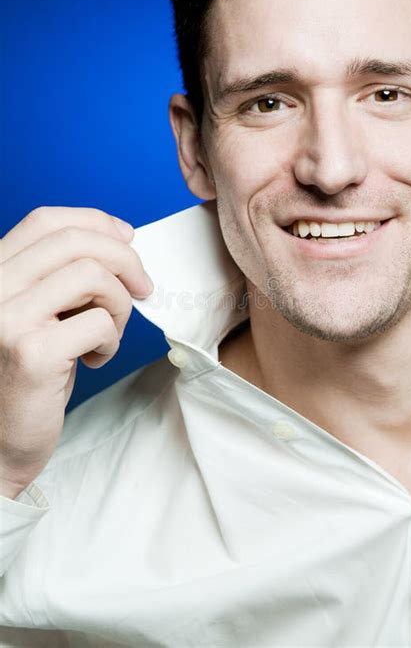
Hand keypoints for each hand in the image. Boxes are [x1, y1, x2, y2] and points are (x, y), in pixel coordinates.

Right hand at [0, 207, 152, 497]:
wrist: (0, 442)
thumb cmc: (27, 377)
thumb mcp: (37, 313)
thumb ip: (59, 277)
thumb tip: (119, 240)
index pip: (46, 220)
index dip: (95, 221)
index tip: (128, 238)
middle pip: (74, 242)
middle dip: (124, 259)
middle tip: (144, 287)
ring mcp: (6, 318)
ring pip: (93, 276)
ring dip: (119, 304)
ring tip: (109, 334)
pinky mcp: (31, 352)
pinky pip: (100, 321)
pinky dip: (112, 340)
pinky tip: (95, 360)